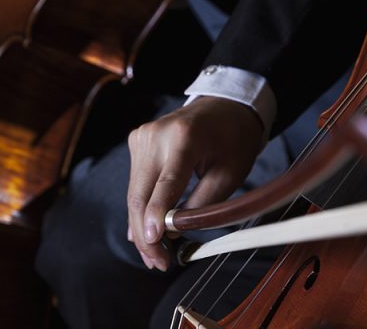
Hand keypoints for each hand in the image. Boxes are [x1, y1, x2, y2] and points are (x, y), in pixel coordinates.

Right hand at [126, 96, 264, 270]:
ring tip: (155, 255)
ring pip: (133, 192)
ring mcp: (141, 136)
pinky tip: (145, 232)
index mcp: (183, 138)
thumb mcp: (229, 174)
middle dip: (147, 234)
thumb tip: (174, 232)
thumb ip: (202, 204)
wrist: (224, 104)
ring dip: (141, 225)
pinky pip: (135, 182)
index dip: (156, 216)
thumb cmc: (233, 138)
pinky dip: (141, 207)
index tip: (154, 242)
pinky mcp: (136, 141)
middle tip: (158, 262)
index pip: (166, 184)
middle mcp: (155, 135)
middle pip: (140, 194)